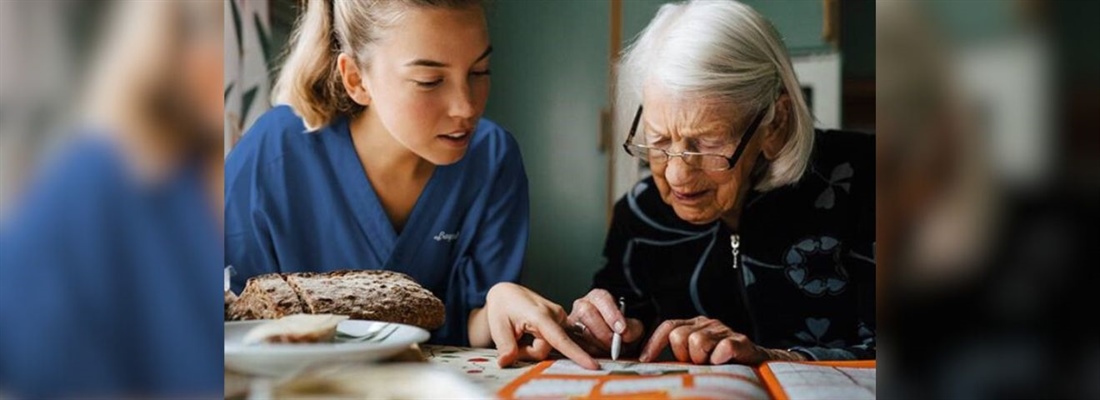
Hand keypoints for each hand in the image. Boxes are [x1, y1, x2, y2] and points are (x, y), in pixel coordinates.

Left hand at [485, 283, 598, 368]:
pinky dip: (540, 343)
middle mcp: (555, 314)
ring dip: (533, 347)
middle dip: (529, 351)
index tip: (592, 365)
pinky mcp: (560, 321)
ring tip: (522, 334)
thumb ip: (505, 346)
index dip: (576, 354)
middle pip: (547, 349)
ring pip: (550, 346)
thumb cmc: (503, 305)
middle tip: (515, 340)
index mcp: (541, 315)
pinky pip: (553, 341)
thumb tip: (507, 362)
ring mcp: (559, 317)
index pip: (560, 340)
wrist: (507, 293)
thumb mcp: (498, 326)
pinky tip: (531, 334)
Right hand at [565, 289, 643, 356]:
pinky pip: (575, 344)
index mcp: (598, 297)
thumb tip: (624, 333)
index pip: (602, 299)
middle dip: (602, 332)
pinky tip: (599, 353)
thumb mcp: (633, 326)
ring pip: (580, 330)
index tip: (621, 330)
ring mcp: (572, 321)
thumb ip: (632, 328)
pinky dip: (589, 353)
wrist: (615, 342)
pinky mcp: (568, 337)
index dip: (612, 314)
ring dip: (597, 344)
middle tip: (614, 343)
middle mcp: (582, 305)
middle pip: (586, 313)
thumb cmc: (621, 331)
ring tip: (609, 350)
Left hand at [639, 316, 806, 364]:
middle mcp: (707, 324)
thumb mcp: (695, 358)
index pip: (668, 327)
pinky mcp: (740, 341)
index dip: (653, 343)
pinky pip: (723, 348)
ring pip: (697, 342)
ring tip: (710, 365)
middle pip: (679, 335)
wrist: (759, 366)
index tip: (644, 361)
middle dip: (682, 355)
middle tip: (696, 364)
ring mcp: (723, 331)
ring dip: (701, 359)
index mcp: (693, 326)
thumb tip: (647, 364)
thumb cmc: (721, 365)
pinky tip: (721, 363)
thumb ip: (675, 357)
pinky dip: (719, 357)